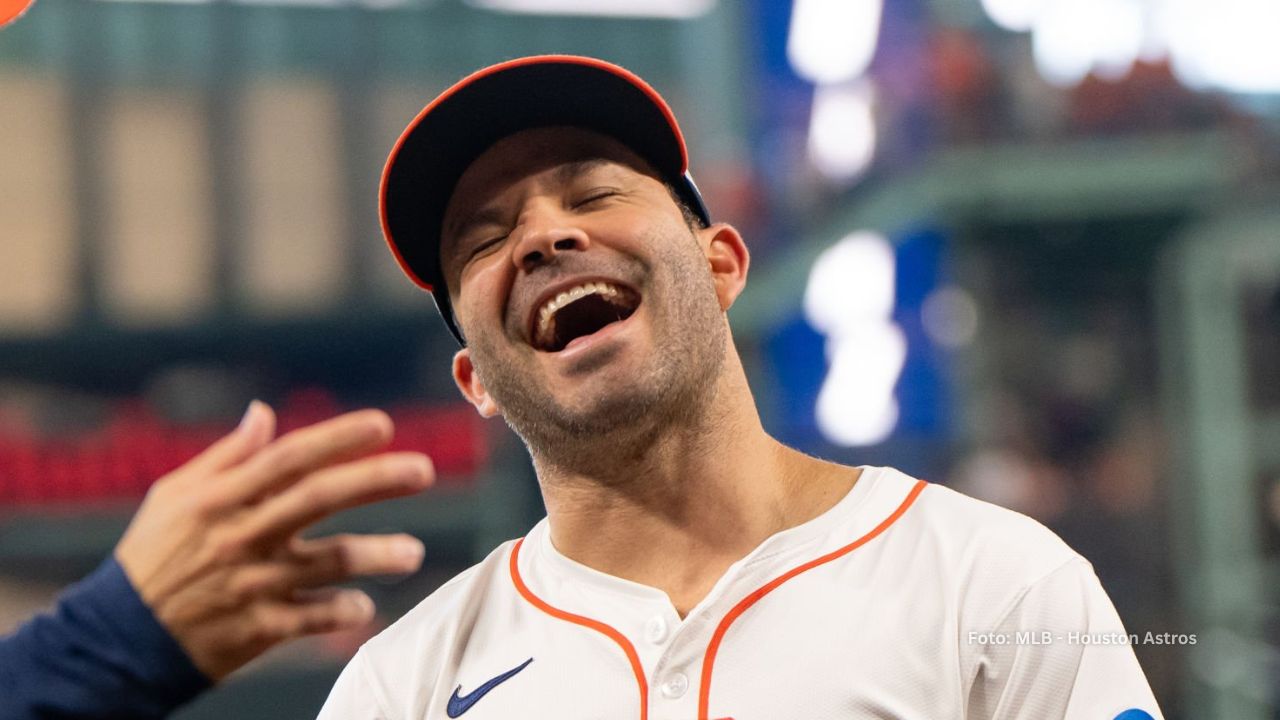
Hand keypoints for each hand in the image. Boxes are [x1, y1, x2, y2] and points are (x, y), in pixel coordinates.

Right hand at [114, 401, 431, 680]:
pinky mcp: (259, 627)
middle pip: (319, 497)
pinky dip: (344, 611)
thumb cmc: (152, 557)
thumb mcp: (175, 495)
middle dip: (375, 480)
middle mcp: (242, 534)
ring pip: (328, 560)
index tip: (382, 425)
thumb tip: (263, 411)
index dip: (337, 438)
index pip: (290, 457)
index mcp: (221, 496)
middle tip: (423, 470)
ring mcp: (253, 582)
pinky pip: (313, 617)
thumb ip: (227, 456)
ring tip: (414, 552)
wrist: (118, 639)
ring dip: (377, 554)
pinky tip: (367, 606)